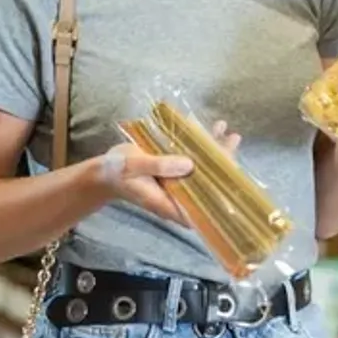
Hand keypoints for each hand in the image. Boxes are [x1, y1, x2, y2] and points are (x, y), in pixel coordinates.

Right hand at [103, 120, 241, 225]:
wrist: (104, 170)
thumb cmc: (116, 172)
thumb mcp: (134, 167)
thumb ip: (159, 165)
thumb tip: (189, 164)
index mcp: (168, 203)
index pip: (200, 209)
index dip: (218, 200)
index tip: (233, 183)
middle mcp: (177, 195)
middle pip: (207, 186)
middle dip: (223, 167)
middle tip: (233, 143)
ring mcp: (177, 182)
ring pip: (203, 171)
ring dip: (217, 153)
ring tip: (230, 133)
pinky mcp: (174, 170)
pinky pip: (193, 159)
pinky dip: (203, 145)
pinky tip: (213, 128)